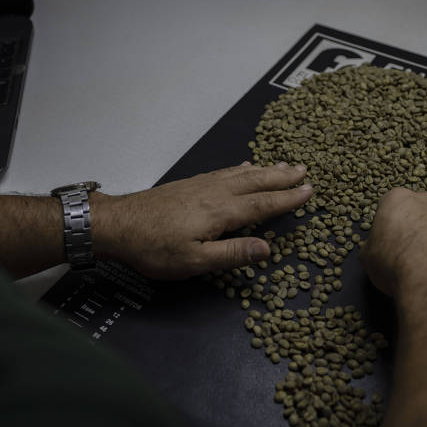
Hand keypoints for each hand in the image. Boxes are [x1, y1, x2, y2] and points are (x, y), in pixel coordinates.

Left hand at [92, 162, 312, 278]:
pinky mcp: (190, 184)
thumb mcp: (194, 261)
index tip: (309, 191)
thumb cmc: (154, 248)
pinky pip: (224, 171)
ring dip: (266, 169)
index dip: (288, 198)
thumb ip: (232, 254)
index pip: (263, 203)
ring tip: (284, 165)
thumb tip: (267, 249)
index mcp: (221, 212)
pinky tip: (244, 166)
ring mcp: (202, 185)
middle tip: (305, 170)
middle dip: (282, 177)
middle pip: (257, 181)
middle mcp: (215, 192)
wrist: (118, 224)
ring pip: (242, 173)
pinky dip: (241, 168)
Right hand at [359, 188, 426, 295]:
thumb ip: (373, 246)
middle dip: (414, 225)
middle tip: (407, 250)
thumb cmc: (394, 262)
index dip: (387, 225)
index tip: (386, 241)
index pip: (390, 205)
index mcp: (397, 199)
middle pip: (419, 209)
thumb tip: (376, 249)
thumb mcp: (368, 256)